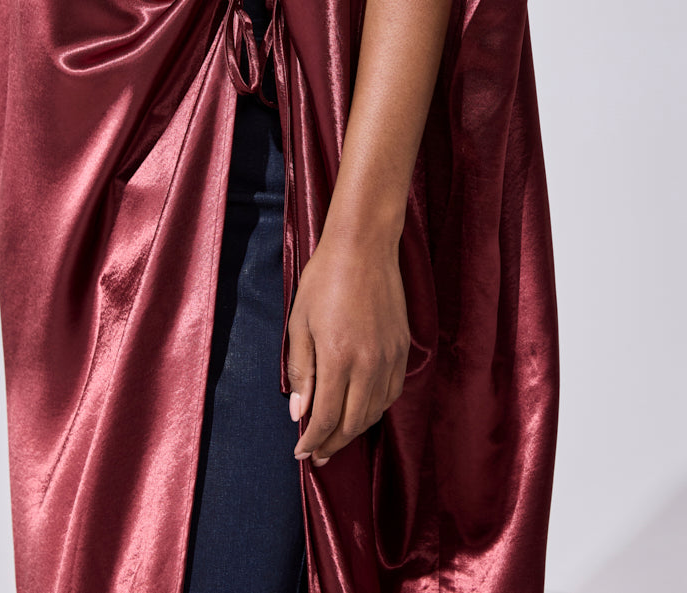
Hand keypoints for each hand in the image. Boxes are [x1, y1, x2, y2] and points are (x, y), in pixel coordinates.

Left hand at [287, 226, 410, 465]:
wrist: (364, 247)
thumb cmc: (325, 279)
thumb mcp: (300, 322)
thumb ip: (302, 370)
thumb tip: (299, 411)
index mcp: (338, 358)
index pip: (327, 418)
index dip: (313, 441)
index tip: (301, 454)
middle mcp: (369, 364)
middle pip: (353, 423)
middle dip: (333, 444)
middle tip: (318, 455)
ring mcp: (390, 357)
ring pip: (376, 411)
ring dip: (355, 430)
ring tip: (337, 437)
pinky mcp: (403, 348)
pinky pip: (392, 393)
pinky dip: (376, 409)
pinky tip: (363, 409)